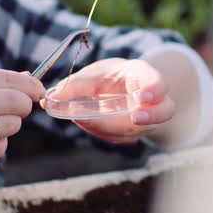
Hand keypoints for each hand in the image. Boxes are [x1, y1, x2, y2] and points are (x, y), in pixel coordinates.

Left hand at [46, 58, 174, 143]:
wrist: (118, 89)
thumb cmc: (108, 78)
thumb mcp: (93, 74)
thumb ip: (74, 85)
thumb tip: (49, 99)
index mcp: (144, 76)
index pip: (157, 82)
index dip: (154, 89)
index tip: (145, 96)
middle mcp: (154, 100)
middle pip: (163, 111)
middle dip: (150, 116)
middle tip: (135, 119)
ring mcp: (148, 120)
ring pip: (140, 129)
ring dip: (112, 127)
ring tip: (84, 119)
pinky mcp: (136, 134)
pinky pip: (123, 138)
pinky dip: (104, 132)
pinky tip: (87, 122)